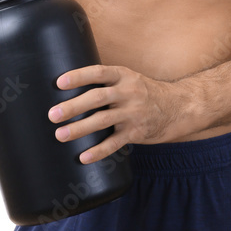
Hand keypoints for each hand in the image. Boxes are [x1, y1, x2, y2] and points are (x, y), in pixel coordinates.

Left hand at [48, 65, 187, 163]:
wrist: (177, 107)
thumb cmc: (144, 92)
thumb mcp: (129, 79)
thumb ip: (106, 82)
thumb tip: (70, 86)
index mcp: (124, 75)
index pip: (98, 72)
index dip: (79, 76)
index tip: (59, 83)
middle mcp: (128, 92)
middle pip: (97, 98)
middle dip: (73, 106)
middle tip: (53, 114)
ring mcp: (133, 113)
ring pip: (102, 121)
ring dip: (79, 129)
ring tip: (60, 135)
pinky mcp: (136, 132)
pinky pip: (115, 143)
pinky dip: (98, 151)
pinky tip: (83, 157)